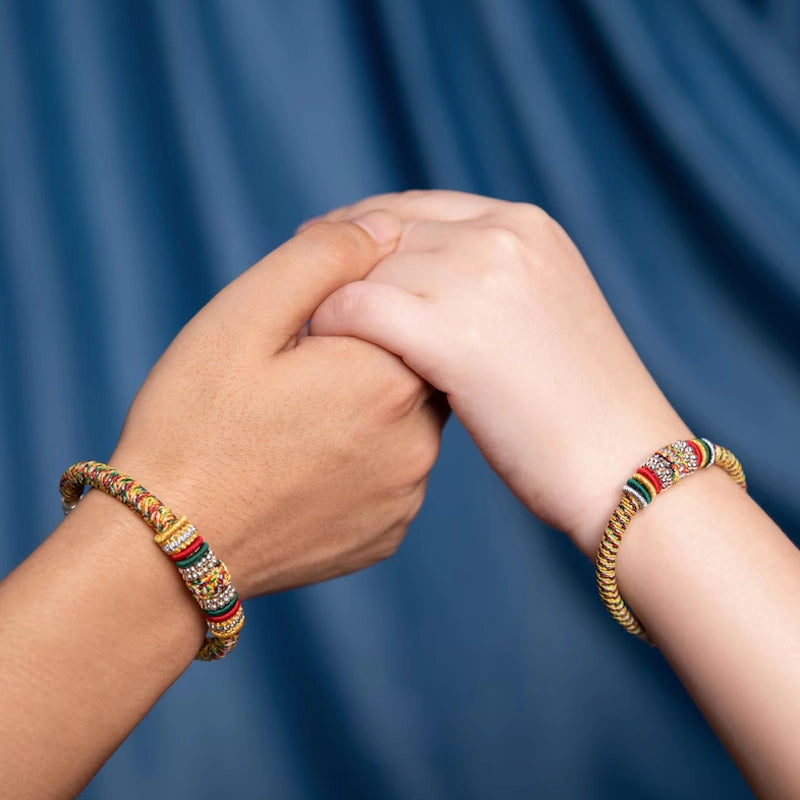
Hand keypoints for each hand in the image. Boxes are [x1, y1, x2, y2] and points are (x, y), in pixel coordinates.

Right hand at [111, 211, 444, 597]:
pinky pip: (390, 479)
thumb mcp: (243, 316)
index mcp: (390, 377)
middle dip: (365, 361)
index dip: (359, 310)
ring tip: (294, 430)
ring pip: (405, 426)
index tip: (306, 332)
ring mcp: (406, 497)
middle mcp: (418, 442)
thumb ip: (323, 259)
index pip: (411, 313)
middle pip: (414, 368)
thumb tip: (386, 229)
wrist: (165, 548)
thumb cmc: (194, 424)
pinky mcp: (388, 535)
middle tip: (295, 382)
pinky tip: (304, 470)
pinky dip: (360, 465)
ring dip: (365, 413)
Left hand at [310, 191, 690, 555]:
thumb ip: (487, 284)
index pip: (414, 207)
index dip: (359, 229)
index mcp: (525, 225)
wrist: (628, 466)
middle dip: (333, 259)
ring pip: (367, 269)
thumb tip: (418, 285)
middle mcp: (502, 236)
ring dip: (329, 297)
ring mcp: (480, 278)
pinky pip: (361, 309)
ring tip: (302, 330)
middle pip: (383, 231)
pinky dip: (331, 326)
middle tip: (295, 290)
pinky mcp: (455, 332)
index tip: (323, 253)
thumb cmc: (581, 410)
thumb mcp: (542, 314)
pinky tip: (319, 352)